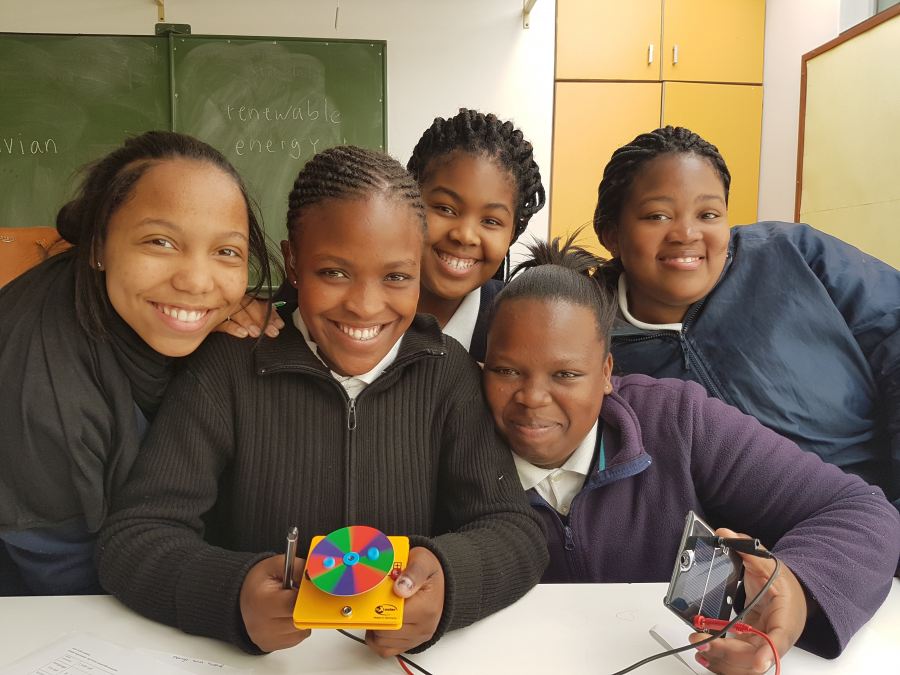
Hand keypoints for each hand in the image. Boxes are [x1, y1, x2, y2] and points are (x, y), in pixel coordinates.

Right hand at [216, 296, 283, 338]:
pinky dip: (234, 327)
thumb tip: (279, 323)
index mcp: (244, 295)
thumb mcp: (250, 316)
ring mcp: (221, 308)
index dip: (270, 313)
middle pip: (248, 304)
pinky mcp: (212, 320)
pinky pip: (222, 322)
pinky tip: (243, 333)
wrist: (201, 327)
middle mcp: (233, 299)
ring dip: (248, 322)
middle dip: (262, 319)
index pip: (259, 301)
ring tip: (257, 333)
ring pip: (236, 310)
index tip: (279, 325)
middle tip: (272, 331)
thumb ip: (263, 314)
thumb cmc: (232, 321)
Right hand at [239, 554, 308, 652]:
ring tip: (290, 606)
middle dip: (305, 608)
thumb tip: (316, 575)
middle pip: (299, 620)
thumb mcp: (275, 566)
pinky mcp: (270, 646)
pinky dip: (297, 627)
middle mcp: (261, 625)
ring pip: (301, 631)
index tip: (309, 589)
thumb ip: (297, 568)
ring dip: (302, 618)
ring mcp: (266, 638)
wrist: (243, 599)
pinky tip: (287, 616)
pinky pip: (297, 638)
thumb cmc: (258, 584)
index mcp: (262, 603)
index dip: (305, 596)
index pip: (293, 605)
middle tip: (299, 597)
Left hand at [366, 546, 444, 656]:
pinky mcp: (410, 644)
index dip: (377, 605)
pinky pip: (386, 650)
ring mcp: (416, 638)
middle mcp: (422, 627)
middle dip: (374, 616)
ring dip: (374, 629)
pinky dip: (377, 640)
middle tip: (373, 601)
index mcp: (426, 608)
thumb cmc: (429, 574)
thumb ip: (413, 573)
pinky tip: (379, 624)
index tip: (374, 594)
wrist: (440, 584)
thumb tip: (400, 588)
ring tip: (376, 612)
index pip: (392, 616)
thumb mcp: (423, 562)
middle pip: (385, 631)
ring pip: (382, 643)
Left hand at [689, 528, 807, 673]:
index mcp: (785, 620)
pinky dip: (721, 661)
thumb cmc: (786, 585)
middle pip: (754, 657)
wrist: (794, 594)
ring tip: (699, 644)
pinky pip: (738, 661)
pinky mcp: (751, 647)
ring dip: (720, 660)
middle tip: (701, 639)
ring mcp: (762, 646)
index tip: (758, 659)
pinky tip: (705, 655)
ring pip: (744, 665)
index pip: (778, 641)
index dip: (768, 651)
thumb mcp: (769, 564)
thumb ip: (747, 550)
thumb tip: (725, 533)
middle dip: (726, 652)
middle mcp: (775, 639)